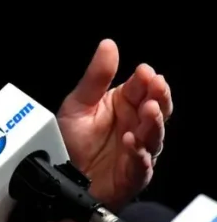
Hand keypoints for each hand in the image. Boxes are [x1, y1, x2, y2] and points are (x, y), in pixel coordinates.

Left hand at [56, 39, 173, 210]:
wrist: (61, 176)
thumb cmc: (72, 140)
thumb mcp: (79, 103)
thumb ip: (96, 77)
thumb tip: (109, 45)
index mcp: (125, 106)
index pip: (143, 89)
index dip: (147, 81)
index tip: (145, 71)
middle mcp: (136, 127)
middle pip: (157, 111)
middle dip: (159, 99)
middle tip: (156, 87)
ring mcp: (137, 151)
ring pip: (153, 137)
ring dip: (153, 124)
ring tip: (147, 111)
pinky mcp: (132, 175)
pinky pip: (140, 166)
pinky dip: (138, 155)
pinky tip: (132, 142)